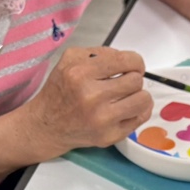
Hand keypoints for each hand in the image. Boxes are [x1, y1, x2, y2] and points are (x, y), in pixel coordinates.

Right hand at [19, 46, 152, 158]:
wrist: (46, 126)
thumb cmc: (60, 91)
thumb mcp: (69, 60)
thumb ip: (99, 53)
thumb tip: (127, 61)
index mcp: (80, 73)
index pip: (127, 61)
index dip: (135, 62)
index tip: (131, 67)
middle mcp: (91, 97)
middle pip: (136, 80)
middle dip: (132, 79)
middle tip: (123, 83)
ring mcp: (101, 120)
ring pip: (143, 100)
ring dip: (138, 96)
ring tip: (126, 97)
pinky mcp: (108, 136)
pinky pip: (140, 119)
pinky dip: (137, 111)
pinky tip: (126, 109)